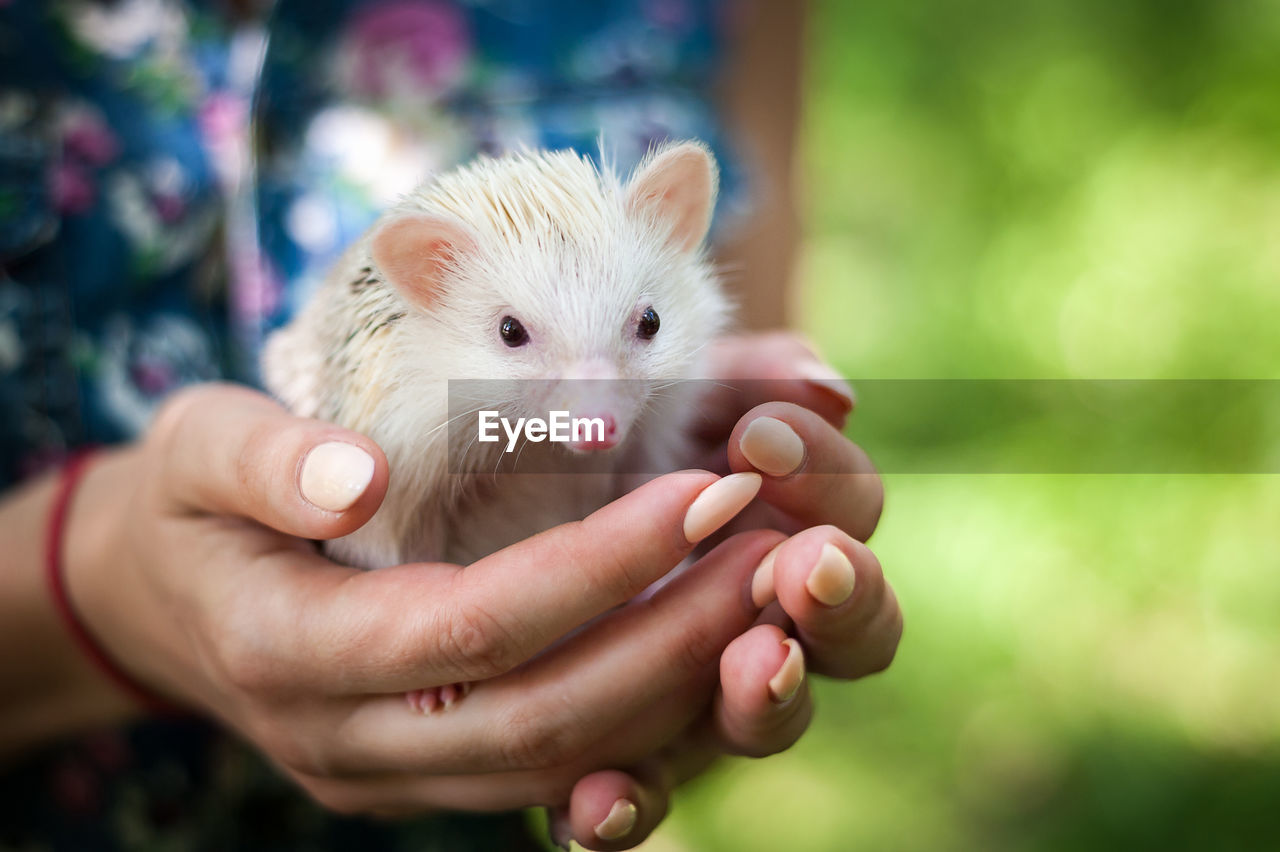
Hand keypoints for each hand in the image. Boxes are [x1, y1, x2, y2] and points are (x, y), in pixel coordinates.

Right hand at [61, 383, 798, 845]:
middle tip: (773, 549)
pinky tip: (716, 654)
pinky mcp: (429, 778)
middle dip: (673, 637)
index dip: (598, 566)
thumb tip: (357, 478)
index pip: (475, 625)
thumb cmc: (188, 508)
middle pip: (541, 715)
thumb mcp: (195, 450)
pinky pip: (553, 775)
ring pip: (562, 763)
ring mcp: (392, 776)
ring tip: (770, 596)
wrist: (161, 604)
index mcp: (287, 651)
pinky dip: (644, 723)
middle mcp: (348, 741)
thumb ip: (264, 461)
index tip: (702, 490)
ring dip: (679, 689)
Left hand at [551, 332, 902, 849]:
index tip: (758, 439)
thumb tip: (825, 385)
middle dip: (844, 601)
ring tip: (756, 661)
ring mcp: (698, 706)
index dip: (830, 479)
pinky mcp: (615, 768)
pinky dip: (625, 813)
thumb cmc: (591, 444)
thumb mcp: (657, 397)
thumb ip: (737, 382)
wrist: (477, 506)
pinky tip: (595, 806)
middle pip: (855, 637)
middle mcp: (763, 624)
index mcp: (785, 525)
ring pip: (754, 725)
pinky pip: (636, 808)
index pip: (853, 511)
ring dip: (764, 696)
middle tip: (812, 563)